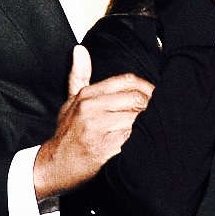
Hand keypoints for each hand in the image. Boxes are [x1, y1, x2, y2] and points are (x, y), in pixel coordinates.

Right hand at [32, 45, 153, 198]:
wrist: (54, 166)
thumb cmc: (66, 133)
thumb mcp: (69, 102)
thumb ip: (78, 75)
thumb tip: (80, 50)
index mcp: (87, 95)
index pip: (127, 81)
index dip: (146, 86)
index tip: (154, 95)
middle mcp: (91, 110)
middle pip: (137, 99)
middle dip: (152, 106)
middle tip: (160, 112)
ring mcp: (98, 130)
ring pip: (138, 119)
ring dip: (150, 124)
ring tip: (156, 126)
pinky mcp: (106, 150)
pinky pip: (134, 140)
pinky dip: (143, 140)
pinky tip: (147, 141)